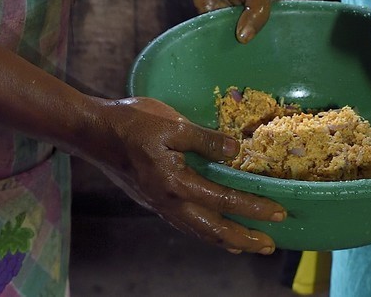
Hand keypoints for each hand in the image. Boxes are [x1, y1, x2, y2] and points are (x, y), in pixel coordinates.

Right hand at [90, 97, 284, 254]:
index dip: (253, 207)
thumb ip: (204, 139)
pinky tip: (211, 231)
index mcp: (176, 183)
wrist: (92, 133)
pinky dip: (204, 233)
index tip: (278, 212)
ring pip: (198, 232)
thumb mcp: (170, 123)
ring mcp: (159, 205)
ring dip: (225, 240)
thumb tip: (235, 151)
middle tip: (269, 245)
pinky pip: (185, 225)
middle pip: (213, 229)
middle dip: (244, 238)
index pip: (224, 200)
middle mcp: (169, 202)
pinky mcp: (153, 201)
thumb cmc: (130, 123)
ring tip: (246, 246)